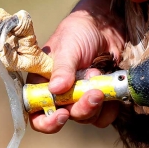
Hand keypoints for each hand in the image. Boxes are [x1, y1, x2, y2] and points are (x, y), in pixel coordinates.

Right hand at [28, 0, 124, 132]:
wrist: (105, 26)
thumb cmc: (78, 32)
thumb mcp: (67, 47)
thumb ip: (62, 68)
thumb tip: (56, 89)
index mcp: (43, 84)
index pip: (36, 113)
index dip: (47, 121)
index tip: (62, 115)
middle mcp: (60, 95)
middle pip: (67, 117)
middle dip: (81, 108)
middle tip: (94, 92)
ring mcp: (80, 98)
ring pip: (87, 117)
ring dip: (96, 104)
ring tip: (101, 78)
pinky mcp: (100, 99)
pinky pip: (105, 115)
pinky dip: (110, 106)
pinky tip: (112, 87)